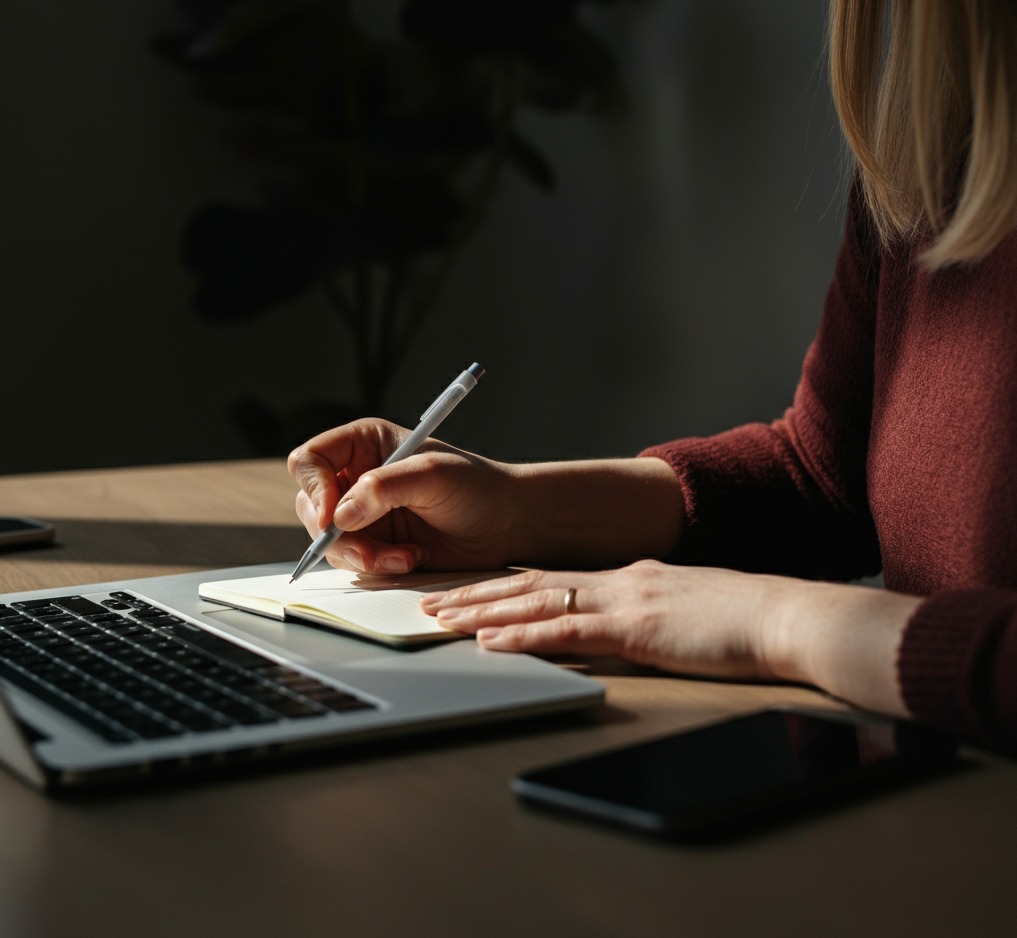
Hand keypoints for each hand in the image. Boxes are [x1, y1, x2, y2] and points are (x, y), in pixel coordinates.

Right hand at [288, 418, 521, 574]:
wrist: (508, 525)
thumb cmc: (478, 487)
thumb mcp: (434, 475)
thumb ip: (385, 488)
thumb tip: (340, 515)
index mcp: (365, 444)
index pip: (310, 461)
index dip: (315, 488)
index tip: (334, 516)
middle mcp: (357, 477)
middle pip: (312, 506)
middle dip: (338, 534)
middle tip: (369, 550)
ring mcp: (364, 514)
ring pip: (329, 540)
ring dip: (363, 555)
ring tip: (406, 555)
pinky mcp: (375, 545)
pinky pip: (353, 562)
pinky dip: (377, 566)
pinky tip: (411, 558)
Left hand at [421, 560, 781, 677]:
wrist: (786, 615)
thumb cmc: (744, 618)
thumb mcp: (683, 608)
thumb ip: (645, 612)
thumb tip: (621, 623)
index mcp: (628, 576)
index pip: (551, 577)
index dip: (504, 583)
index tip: (468, 590)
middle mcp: (617, 579)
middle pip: (531, 583)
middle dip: (477, 592)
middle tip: (431, 599)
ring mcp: (625, 600)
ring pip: (537, 601)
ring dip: (484, 610)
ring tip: (442, 617)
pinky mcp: (636, 628)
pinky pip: (568, 632)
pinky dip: (524, 635)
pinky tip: (491, 641)